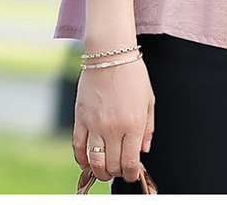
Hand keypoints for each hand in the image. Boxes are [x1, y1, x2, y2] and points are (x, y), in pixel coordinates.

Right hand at [72, 57, 154, 183]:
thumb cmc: (133, 73)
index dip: (131, 174)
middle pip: (113, 166)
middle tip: (119, 167)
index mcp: (134, 123)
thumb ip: (148, 128)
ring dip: (100, 171)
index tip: (131, 173)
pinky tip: (86, 162)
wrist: (110, 52)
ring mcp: (95, 124)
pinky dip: (81, 159)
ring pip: (95, 162)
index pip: (130, 164)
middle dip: (117, 172)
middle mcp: (114, 128)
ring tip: (104, 168)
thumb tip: (144, 150)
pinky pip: (78, 147)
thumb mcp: (149, 99)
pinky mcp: (80, 118)